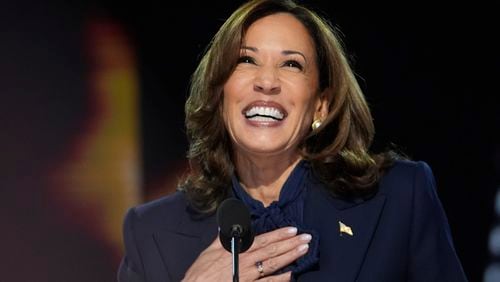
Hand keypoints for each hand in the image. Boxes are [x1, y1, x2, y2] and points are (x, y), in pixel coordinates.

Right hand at [182, 226, 311, 281]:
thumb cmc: (200, 273)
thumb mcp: (209, 251)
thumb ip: (223, 237)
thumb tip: (230, 223)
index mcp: (238, 250)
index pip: (263, 240)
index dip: (279, 235)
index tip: (293, 230)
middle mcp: (246, 262)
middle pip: (273, 251)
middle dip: (291, 243)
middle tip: (307, 238)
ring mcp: (249, 277)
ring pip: (274, 265)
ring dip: (291, 257)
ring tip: (305, 250)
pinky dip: (280, 279)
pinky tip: (292, 274)